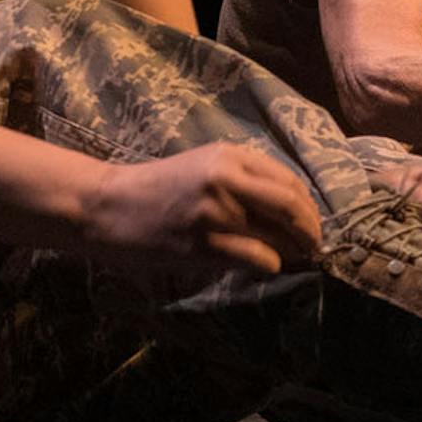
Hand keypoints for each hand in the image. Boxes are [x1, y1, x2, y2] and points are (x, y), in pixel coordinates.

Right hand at [82, 142, 322, 275]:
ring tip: (289, 257)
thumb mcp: (205, 167)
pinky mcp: (203, 243)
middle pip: (291, 206)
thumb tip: (295, 209)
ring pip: (278, 235)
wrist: (107, 206)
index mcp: (230, 155)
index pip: (289, 181)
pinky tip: (261, 265)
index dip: (309, 207)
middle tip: (315, 247)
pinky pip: (258, 257)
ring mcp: (215, 212)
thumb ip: (246, 180)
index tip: (312, 224)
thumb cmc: (159, 189)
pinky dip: (269, 265)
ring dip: (291, 251)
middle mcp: (226, 178)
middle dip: (311, 230)